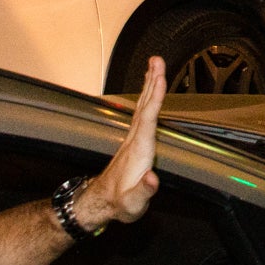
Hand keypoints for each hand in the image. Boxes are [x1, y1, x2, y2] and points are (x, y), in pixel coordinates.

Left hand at [79, 56, 165, 227]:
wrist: (104, 202)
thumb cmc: (121, 203)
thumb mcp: (133, 205)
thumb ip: (143, 191)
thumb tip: (153, 178)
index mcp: (139, 151)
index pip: (148, 119)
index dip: (155, 98)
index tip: (161, 78)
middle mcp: (135, 140)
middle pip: (145, 105)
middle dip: (152, 82)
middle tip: (158, 60)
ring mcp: (133, 138)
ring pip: (142, 106)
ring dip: (149, 84)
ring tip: (155, 65)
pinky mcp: (134, 140)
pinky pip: (142, 112)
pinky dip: (147, 97)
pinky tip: (150, 89)